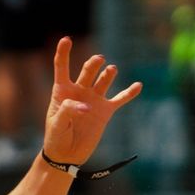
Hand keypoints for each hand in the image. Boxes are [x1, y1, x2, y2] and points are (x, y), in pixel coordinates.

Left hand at [42, 39, 142, 164]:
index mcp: (62, 91)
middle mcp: (79, 91)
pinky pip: (120, 99)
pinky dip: (129, 92)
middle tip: (99, 60)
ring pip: (104, 80)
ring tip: (111, 69)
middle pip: (88, 70)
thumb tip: (87, 106)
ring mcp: (94, 100)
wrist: (67, 155)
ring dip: (108, 73)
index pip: (62, 67)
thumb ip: (68, 110)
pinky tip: (138, 85)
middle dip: (93, 64)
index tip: (66, 39)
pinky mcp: (105, 111)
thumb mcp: (57, 123)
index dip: (64, 52)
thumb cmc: (56, 137)